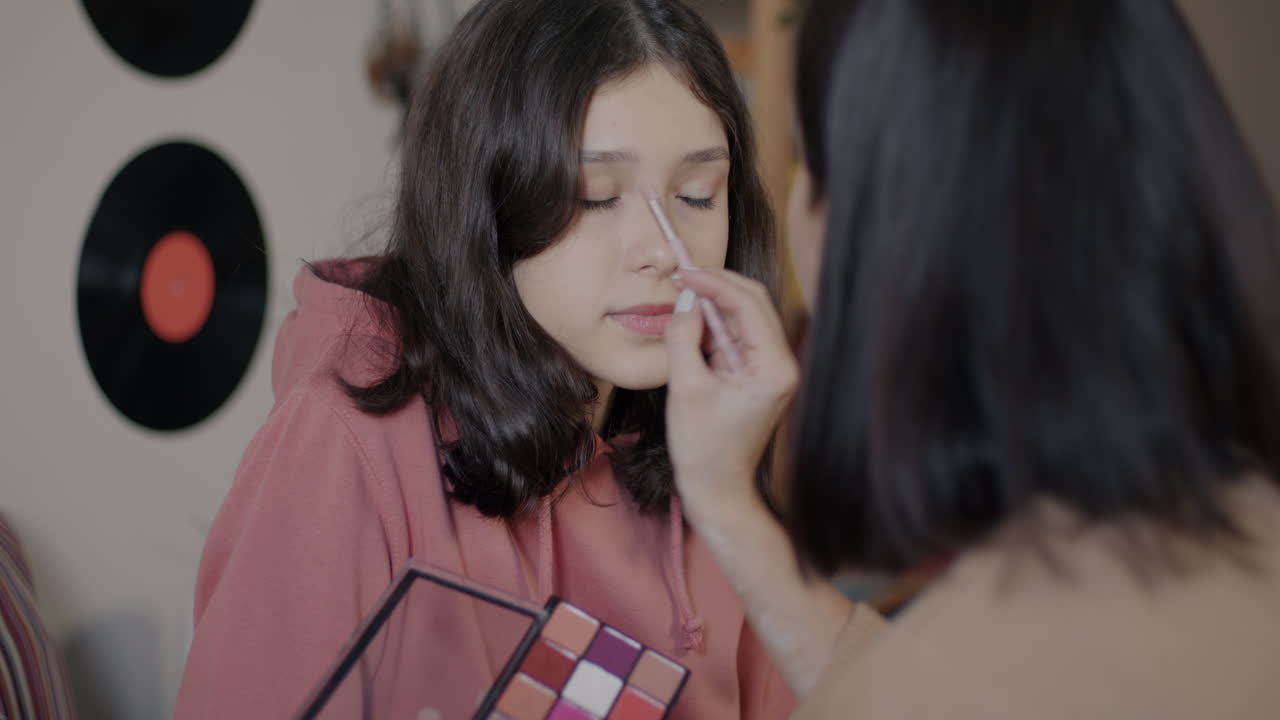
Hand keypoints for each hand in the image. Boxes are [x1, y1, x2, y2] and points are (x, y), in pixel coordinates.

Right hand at [664, 268, 798, 509]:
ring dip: (714, 304)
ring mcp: (771, 368)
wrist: (717, 490)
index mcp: (774, 368)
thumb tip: (685, 300)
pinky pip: (737, 336)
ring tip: (682, 296)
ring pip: (745, 316)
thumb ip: (684, 338)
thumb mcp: (686, 389)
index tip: (683, 272)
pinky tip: (691, 322)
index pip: (748, 305)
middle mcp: (781, 363)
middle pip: (753, 303)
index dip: (714, 283)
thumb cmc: (704, 448)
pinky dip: (714, 325)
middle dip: (718, 286)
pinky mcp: (757, 374)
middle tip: (682, 276)